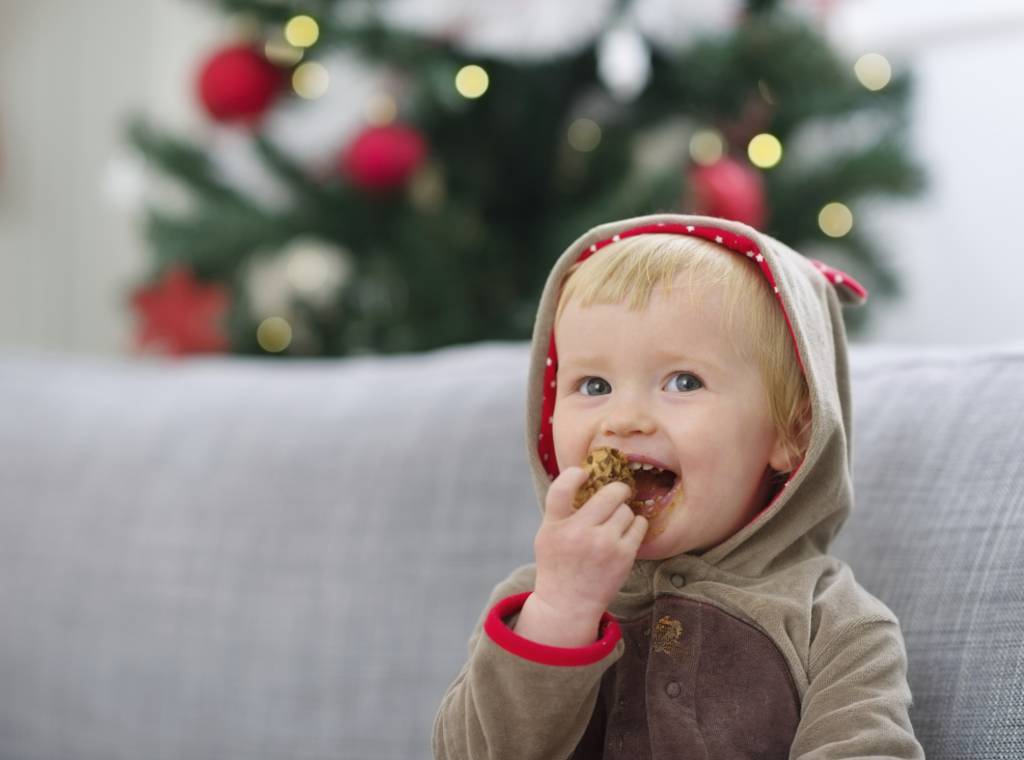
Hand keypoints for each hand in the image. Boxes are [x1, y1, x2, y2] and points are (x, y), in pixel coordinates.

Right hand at [531, 466, 648, 624]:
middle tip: (617, 493)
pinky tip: (626, 532)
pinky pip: (639, 525)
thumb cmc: (558, 564)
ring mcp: (603, 544)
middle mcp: (579, 532)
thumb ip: (562, 509)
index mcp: (555, 525)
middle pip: (609, 493)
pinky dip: (635, 526)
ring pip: (626, 510)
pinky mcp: (623, 555)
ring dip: (624, 513)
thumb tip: (587, 477)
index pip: (562, 488)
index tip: (584, 473)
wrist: (568, 604)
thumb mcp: (547, 534)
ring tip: (616, 524)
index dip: (574, 474)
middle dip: (616, 490)